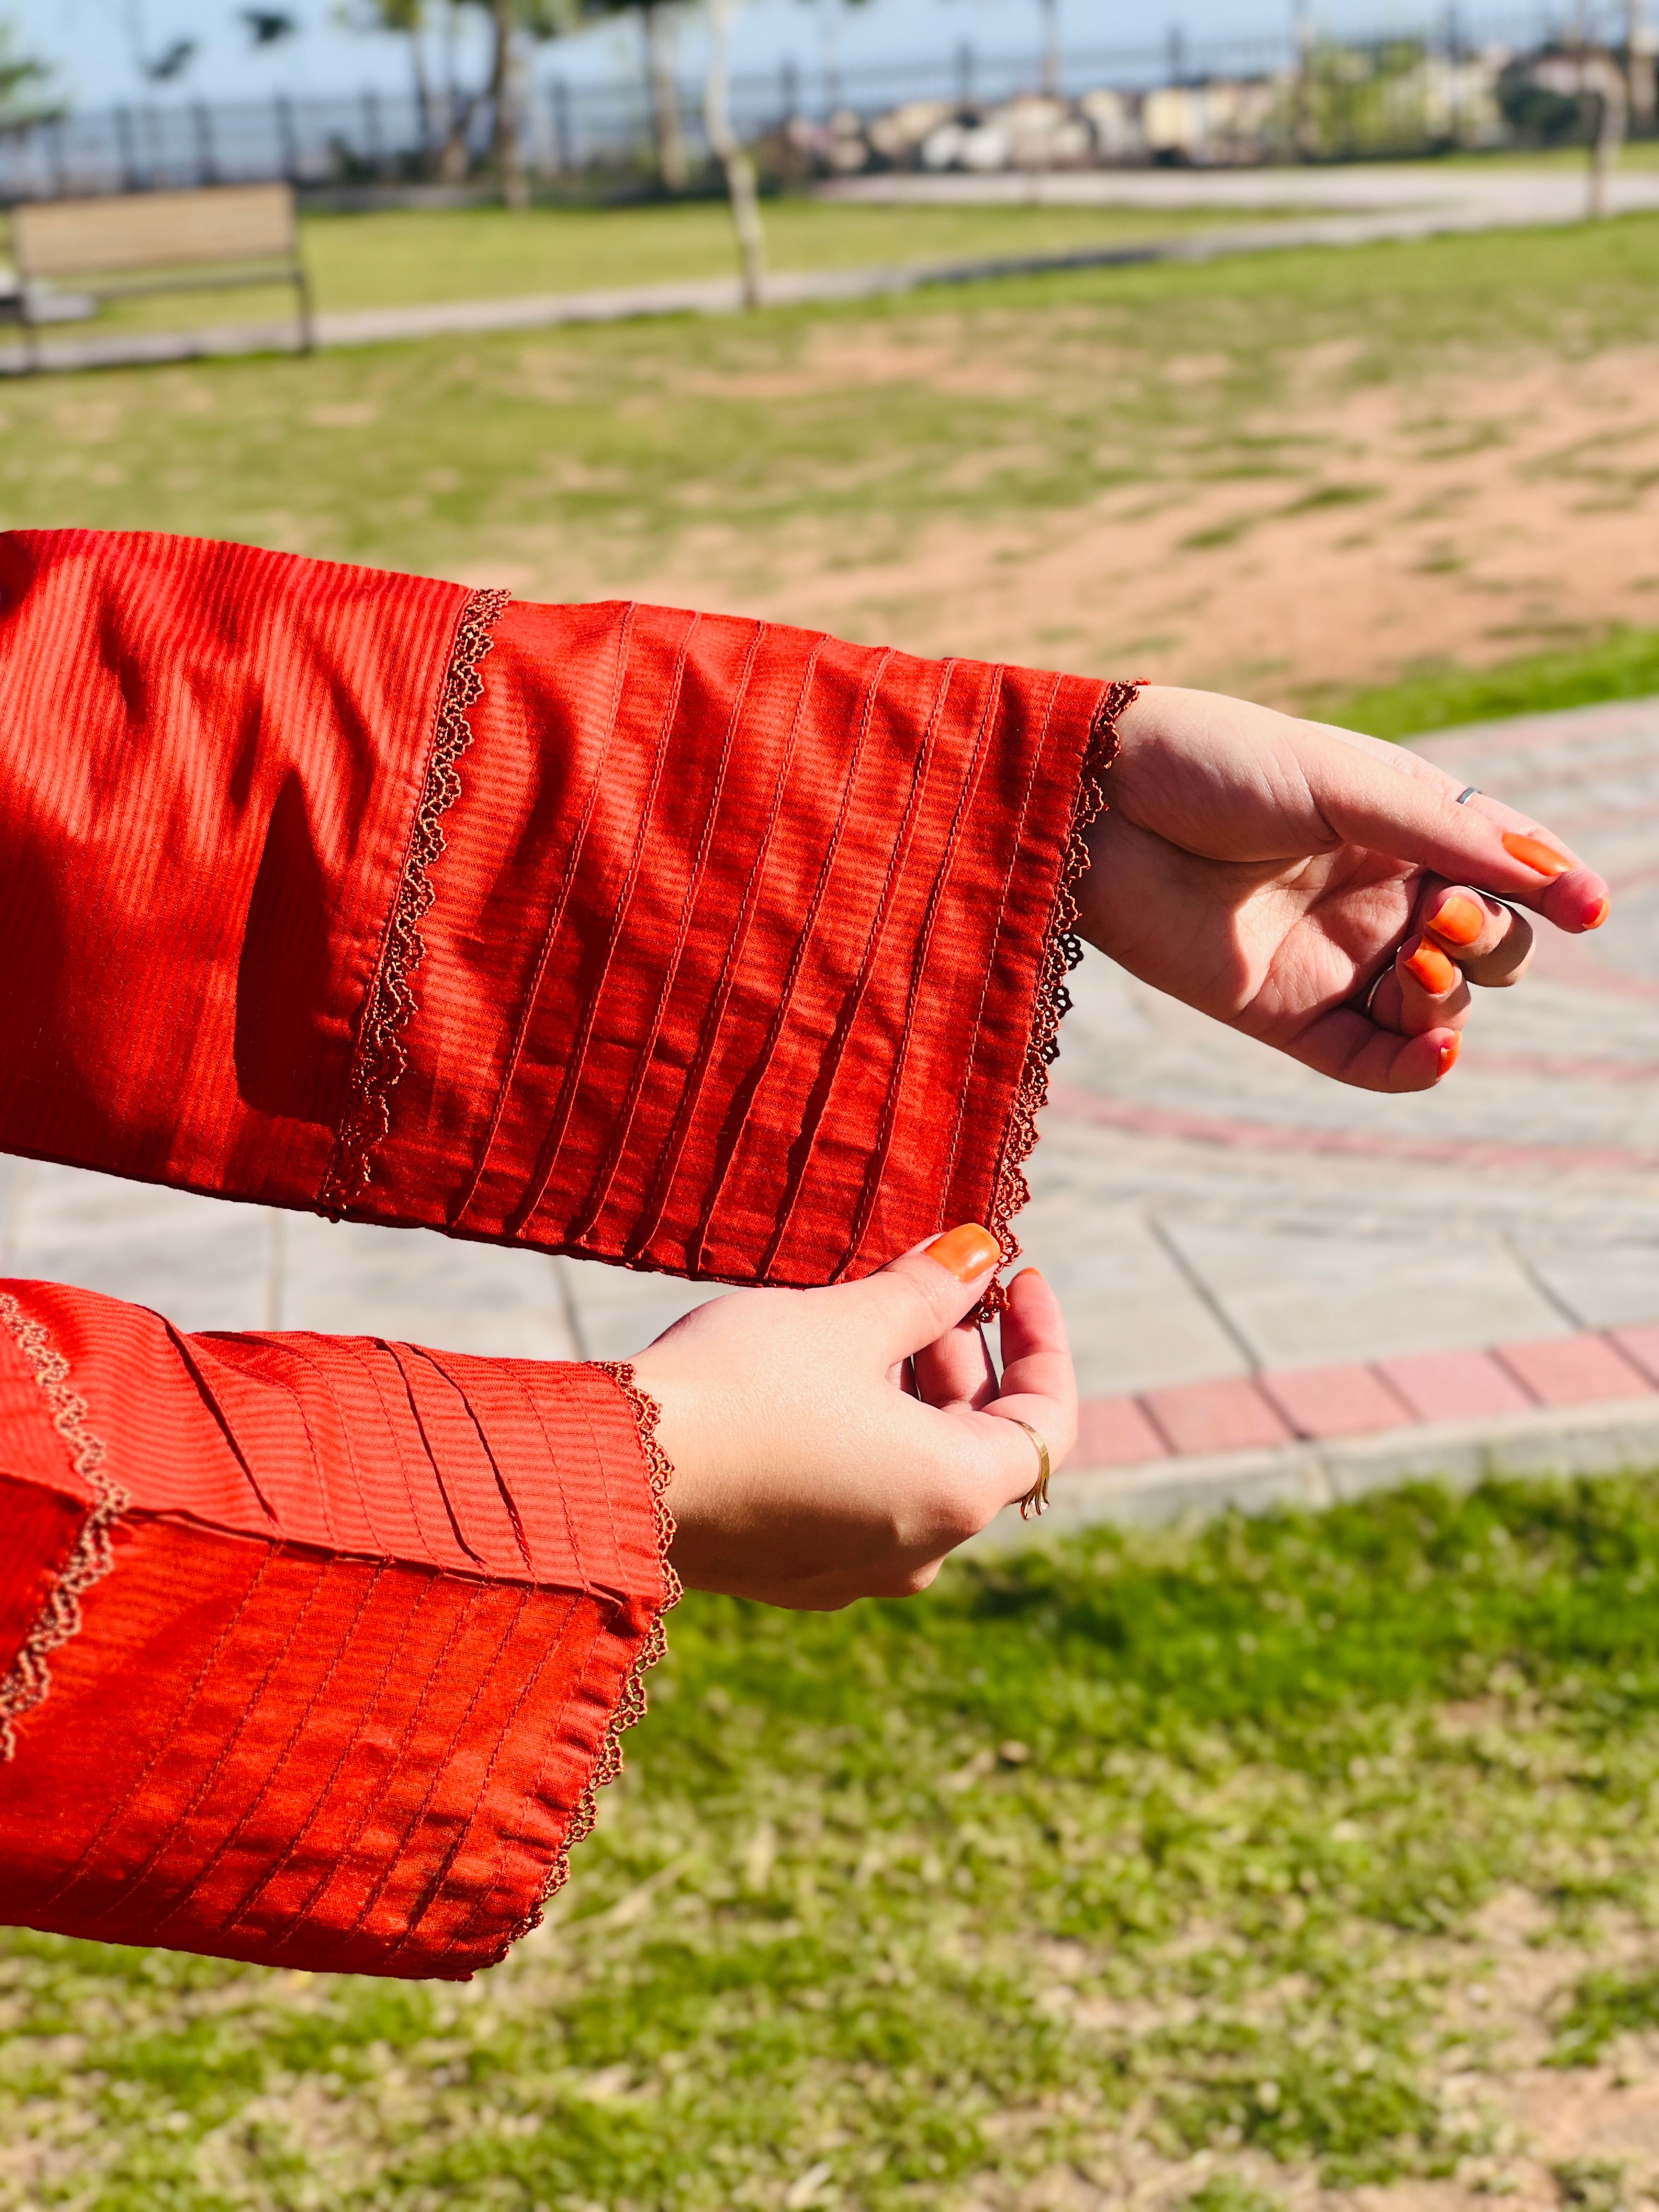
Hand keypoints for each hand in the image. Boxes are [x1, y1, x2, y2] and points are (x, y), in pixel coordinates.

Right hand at [630, 1225, 1075, 1609]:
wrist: (613, 1474)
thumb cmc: (743, 1390)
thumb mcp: (847, 1321)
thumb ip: (926, 1290)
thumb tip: (978, 1254)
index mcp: (955, 1494)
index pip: (1045, 1422)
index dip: (1043, 1340)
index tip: (1018, 1276)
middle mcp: (919, 1551)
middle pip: (979, 1443)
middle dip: (961, 1354)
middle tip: (922, 1282)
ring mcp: (854, 1569)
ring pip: (915, 1468)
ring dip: (908, 1391)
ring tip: (861, 1317)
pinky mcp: (794, 1571)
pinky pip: (861, 1496)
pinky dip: (865, 1434)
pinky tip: (816, 1376)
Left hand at [1081, 686, 1610, 1091]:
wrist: (1092, 807)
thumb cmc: (1212, 765)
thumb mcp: (1340, 783)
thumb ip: (1445, 832)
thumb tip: (1561, 880)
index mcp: (1398, 822)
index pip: (1501, 866)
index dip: (1547, 888)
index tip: (1587, 907)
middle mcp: (1375, 892)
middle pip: (1484, 945)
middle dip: (1488, 942)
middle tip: (1440, 921)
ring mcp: (1332, 956)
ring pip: (1438, 1007)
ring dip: (1452, 999)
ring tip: (1419, 967)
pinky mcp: (1283, 1012)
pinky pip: (1371, 1058)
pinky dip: (1414, 1065)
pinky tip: (1437, 1051)